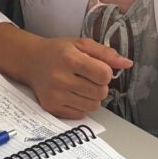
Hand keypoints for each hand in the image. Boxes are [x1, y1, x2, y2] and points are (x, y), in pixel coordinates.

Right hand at [0, 24, 131, 118]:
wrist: (30, 60)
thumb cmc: (58, 51)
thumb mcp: (81, 44)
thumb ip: (105, 53)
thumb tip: (127, 63)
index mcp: (69, 58)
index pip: (104, 75)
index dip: (105, 72)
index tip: (97, 68)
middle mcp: (61, 78)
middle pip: (100, 92)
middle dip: (99, 85)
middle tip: (88, 77)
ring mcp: (55, 95)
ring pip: (93, 106)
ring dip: (92, 97)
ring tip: (81, 85)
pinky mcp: (51, 107)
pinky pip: (80, 114)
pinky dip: (81, 106)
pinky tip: (72, 94)